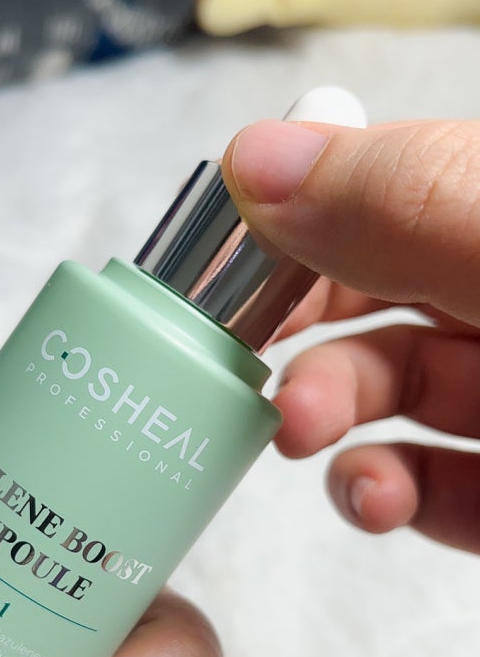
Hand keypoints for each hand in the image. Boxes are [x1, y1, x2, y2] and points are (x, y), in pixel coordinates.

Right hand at [222, 116, 479, 553]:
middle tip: (249, 367)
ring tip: (299, 434)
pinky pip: (434, 491)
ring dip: (324, 415)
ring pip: (392, 395)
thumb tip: (260, 159)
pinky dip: (384, 495)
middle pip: (373, 296)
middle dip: (297, 329)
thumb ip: (408, 205)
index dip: (293, 225)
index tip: (223, 275)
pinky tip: (372, 497)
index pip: (381, 193)